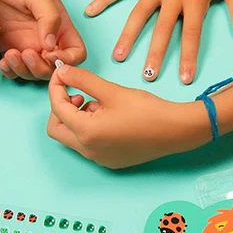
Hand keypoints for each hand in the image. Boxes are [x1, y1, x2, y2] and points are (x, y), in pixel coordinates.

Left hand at [0, 0, 85, 79]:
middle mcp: (46, 40)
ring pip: (32, 73)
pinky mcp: (8, 48)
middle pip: (53, 69)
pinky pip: (13, 70)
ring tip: (10, 54)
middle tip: (26, 53)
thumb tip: (50, 45)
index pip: (76, 54)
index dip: (66, 60)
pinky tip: (2, 60)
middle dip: (40, 68)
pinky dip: (9, 71)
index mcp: (60, 27)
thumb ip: (49, 18)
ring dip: (23, 70)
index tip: (48, 52)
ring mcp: (27, 46)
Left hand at [46, 65, 209, 167]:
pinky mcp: (110, 160)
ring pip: (73, 137)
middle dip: (62, 108)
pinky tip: (109, 116)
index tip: (63, 73)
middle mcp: (88, 150)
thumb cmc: (147, 110)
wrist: (175, 131)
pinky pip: (89, 144)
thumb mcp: (112, 91)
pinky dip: (90, 128)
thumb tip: (63, 71)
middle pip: (57, 129)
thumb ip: (83, 80)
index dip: (56, 87)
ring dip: (77, 117)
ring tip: (100, 103)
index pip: (57, 108)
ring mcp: (99, 158)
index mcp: (86, 133)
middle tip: (78, 93)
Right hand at [85, 0, 232, 83]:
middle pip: (162, 30)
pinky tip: (90, 9)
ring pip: (139, 14)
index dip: (189, 58)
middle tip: (147, 77)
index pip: (191, 35)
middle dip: (155, 55)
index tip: (185, 79)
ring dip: (129, 35)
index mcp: (195, 0)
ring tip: (119, 56)